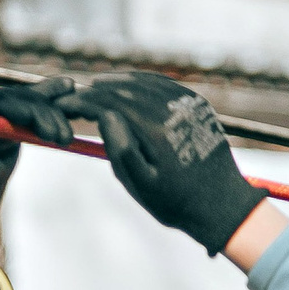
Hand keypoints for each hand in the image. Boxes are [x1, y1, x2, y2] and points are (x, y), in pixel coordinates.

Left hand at [0, 80, 75, 247]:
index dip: (11, 108)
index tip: (34, 120)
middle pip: (9, 101)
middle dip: (38, 113)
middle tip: (62, 136)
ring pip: (24, 102)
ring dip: (50, 108)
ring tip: (74, 120)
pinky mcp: (9, 127)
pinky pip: (31, 110)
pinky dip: (49, 101)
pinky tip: (69, 87)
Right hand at [53, 72, 265, 254]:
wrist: (223, 206)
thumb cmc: (178, 203)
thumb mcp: (141, 186)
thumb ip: (120, 149)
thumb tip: (103, 114)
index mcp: (157, 131)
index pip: (111, 104)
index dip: (85, 102)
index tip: (65, 105)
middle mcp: (174, 110)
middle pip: (126, 89)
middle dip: (98, 90)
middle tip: (76, 95)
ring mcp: (189, 105)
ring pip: (145, 83)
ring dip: (119, 82)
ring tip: (97, 86)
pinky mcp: (198, 106)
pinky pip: (165, 85)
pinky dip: (143, 82)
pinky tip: (129, 86)